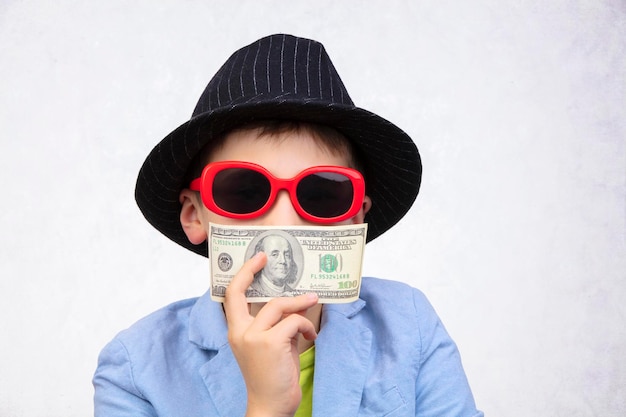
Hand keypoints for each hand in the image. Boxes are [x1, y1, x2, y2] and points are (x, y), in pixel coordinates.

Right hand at [223, 252, 318, 416]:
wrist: (270, 405)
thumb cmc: (272, 376)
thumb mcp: (272, 344)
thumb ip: (278, 323)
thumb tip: (296, 301)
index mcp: (236, 333)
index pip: (230, 297)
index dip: (242, 275)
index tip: (255, 260)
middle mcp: (239, 333)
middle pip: (242, 292)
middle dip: (252, 270)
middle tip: (268, 259)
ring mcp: (253, 337)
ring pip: (278, 305)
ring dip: (300, 303)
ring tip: (312, 302)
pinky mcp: (270, 343)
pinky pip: (294, 321)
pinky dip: (306, 326)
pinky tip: (310, 337)